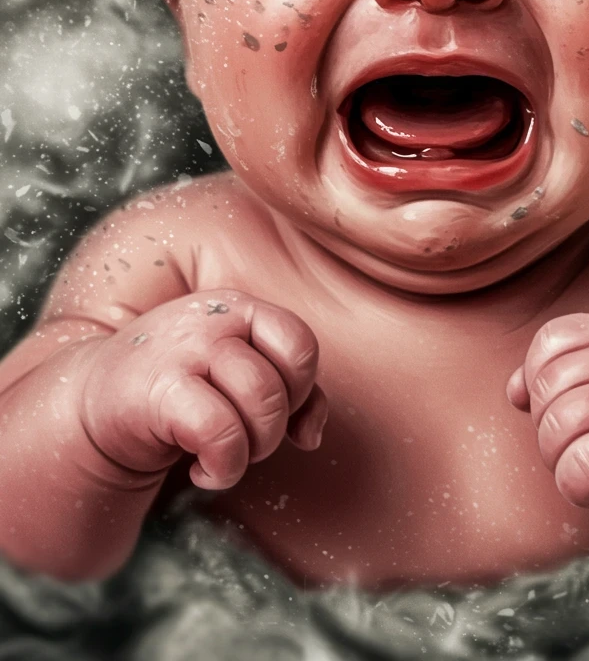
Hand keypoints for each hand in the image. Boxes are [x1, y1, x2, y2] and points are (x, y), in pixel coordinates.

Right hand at [79, 289, 325, 489]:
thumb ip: (288, 395)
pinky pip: (222, 432)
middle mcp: (215, 320)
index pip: (300, 344)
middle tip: (241, 441)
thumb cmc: (176, 390)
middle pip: (282, 384)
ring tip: (222, 455)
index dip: (300, 389)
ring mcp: (186, 349)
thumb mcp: (234, 377)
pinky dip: (223, 466)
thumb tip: (310, 437)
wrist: (90, 403)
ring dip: (251, 450)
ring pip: (260, 404)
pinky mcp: (160, 390)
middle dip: (272, 430)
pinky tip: (200, 469)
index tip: (272, 413)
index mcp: (238, 308)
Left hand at [506, 312, 588, 537]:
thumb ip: (567, 383)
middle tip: (587, 458)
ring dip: (565, 468)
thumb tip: (513, 391)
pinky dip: (583, 491)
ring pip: (559, 426)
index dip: (540, 385)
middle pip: (549, 387)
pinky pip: (582, 464)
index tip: (568, 420)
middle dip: (551, 436)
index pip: (551, 340)